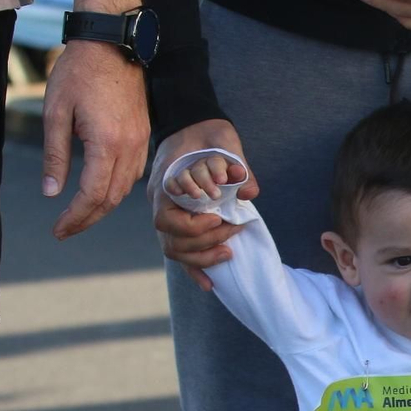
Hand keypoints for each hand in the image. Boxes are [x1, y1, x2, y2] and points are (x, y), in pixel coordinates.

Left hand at [41, 40, 150, 239]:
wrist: (112, 47)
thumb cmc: (79, 73)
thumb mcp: (56, 112)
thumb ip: (55, 155)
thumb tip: (51, 192)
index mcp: (106, 144)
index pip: (92, 195)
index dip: (75, 217)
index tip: (58, 229)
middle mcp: (129, 149)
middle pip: (111, 199)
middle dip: (87, 219)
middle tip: (65, 230)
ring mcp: (140, 144)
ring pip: (124, 190)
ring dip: (102, 207)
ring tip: (80, 216)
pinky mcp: (143, 138)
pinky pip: (133, 175)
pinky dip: (116, 191)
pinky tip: (100, 191)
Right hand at [147, 119, 259, 291]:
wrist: (195, 126)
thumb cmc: (207, 134)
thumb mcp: (222, 141)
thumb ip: (235, 164)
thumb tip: (249, 191)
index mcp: (165, 186)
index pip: (166, 220)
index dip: (194, 226)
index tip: (219, 218)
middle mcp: (161, 204)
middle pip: (172, 240)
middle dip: (205, 241)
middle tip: (233, 230)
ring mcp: (169, 215)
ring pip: (175, 251)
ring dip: (202, 258)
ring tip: (228, 252)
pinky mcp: (182, 224)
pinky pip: (183, 253)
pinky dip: (196, 269)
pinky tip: (210, 284)